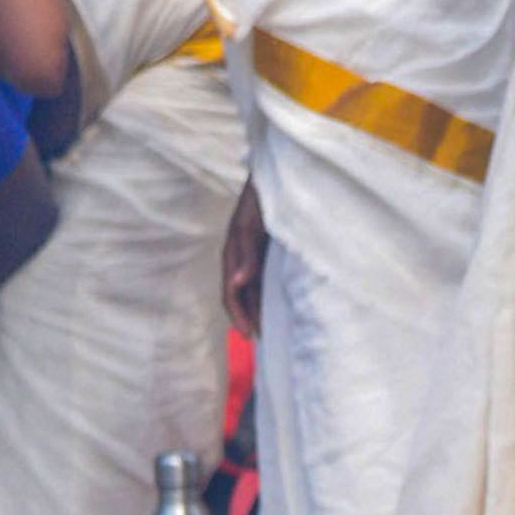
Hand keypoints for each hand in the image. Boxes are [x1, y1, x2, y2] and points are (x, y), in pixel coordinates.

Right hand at [221, 181, 266, 339]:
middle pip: (242, 295)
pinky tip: (284, 303)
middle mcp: (241, 257)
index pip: (231, 293)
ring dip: (260, 308)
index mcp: (233, 253)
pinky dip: (270, 293)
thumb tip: (238, 283)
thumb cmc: (262, 197)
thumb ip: (246, 252)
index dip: (239, 315)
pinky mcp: (268, 250)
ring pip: (254, 288)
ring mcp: (254, 254)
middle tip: (266, 339)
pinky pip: (266, 277)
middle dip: (251, 317)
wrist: (278, 176)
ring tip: (274, 328)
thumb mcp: (251, 224)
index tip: (252, 335)